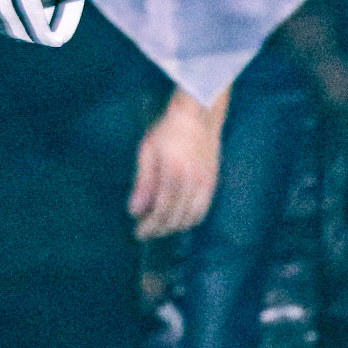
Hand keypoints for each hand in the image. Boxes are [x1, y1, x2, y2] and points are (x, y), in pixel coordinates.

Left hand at [130, 87, 226, 239]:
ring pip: (191, 218)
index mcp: (173, 173)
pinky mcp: (213, 183)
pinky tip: (178, 219)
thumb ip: (143, 183)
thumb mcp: (147, 152)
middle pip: (176, 217)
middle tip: (145, 232)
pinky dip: (189, 220)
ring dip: (174, 227)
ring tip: (159, 227)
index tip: (138, 232)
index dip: (150, 225)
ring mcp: (206, 183)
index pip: (161, 210)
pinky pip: (203, 210)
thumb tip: (135, 211)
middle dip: (160, 229)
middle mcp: (192, 182)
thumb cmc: (168, 130)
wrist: (198, 115)